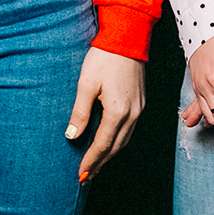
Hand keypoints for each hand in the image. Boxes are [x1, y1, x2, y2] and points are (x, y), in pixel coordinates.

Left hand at [67, 47, 144, 182]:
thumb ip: (80, 112)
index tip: (81, 175)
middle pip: (115, 147)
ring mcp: (139, 109)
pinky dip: (118, 142)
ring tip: (96, 164)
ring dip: (110, 154)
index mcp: (118, 112)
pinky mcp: (141, 102)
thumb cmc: (104, 58)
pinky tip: (109, 143)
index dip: (91, 161)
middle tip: (86, 176)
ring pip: (124, 140)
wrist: (127, 38)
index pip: (102, 145)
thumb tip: (72, 136)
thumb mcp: (86, 84)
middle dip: (100, 163)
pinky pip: (130, 130)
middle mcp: (132, 114)